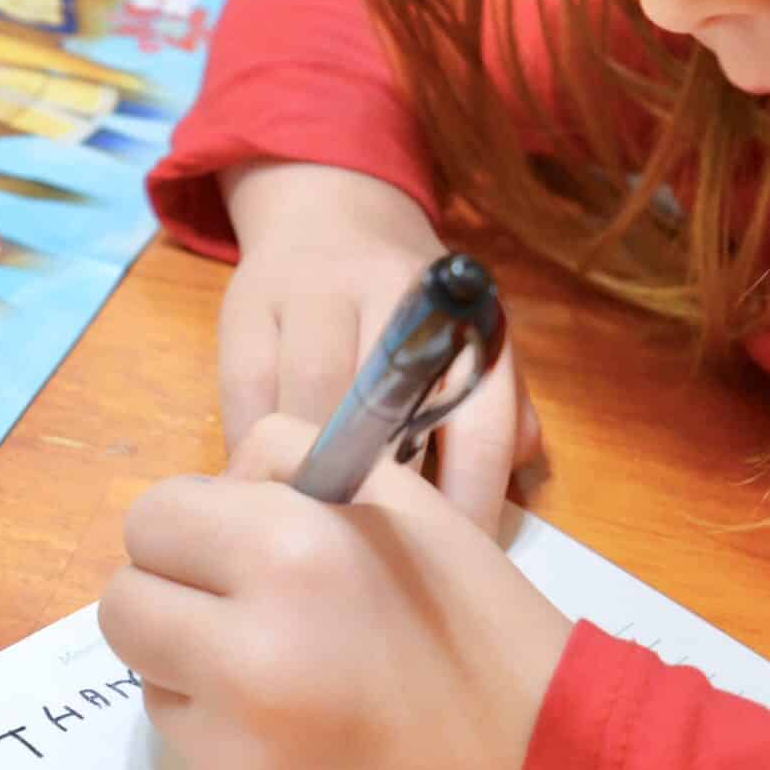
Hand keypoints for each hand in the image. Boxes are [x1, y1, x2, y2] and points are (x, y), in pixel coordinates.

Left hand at [98, 415, 574, 769]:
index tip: (240, 547)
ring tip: (288, 674)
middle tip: (245, 610)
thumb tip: (209, 492)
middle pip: (124, 602)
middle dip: (175, 597)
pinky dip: (227, 734)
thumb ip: (286, 462)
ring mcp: (232, 742)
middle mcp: (245, 648)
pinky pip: (187, 746)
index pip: (153, 517)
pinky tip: (302, 735)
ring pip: (148, 676)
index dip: (195, 528)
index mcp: (289, 549)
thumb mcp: (399, 501)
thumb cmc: (472, 622)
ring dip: (194, 667)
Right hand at [216, 161, 541, 537]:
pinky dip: (250, 450)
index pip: (480, 416)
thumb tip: (523, 473)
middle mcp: (393, 290)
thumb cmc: (406, 305)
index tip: (457, 561)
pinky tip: (259, 487)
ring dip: (308, 476)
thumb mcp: (467, 336)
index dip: (472, 498)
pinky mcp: (247, 302)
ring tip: (310, 534)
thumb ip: (502, 406)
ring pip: (310, 402)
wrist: (326, 207)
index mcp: (463, 312)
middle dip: (382, 497)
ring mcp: (314, 292)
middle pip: (388, 412)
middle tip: (377, 561)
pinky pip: (248, 393)